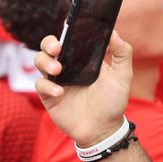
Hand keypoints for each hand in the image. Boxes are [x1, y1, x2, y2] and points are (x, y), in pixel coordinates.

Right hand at [34, 31, 133, 147]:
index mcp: (82, 58)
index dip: (64, 32)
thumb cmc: (113, 102)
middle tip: (57, 49)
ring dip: (45, 62)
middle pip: (47, 46)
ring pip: (39, 61)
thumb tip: (113, 32)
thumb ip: (122, 52)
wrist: (102, 130)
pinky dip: (48, 86)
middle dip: (48, 43)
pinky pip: (40, 84)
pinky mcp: (49, 96)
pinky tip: (60, 92)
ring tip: (58, 69)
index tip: (68, 31)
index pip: (69, 39)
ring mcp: (57, 80)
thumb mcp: (123, 76)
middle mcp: (67, 67)